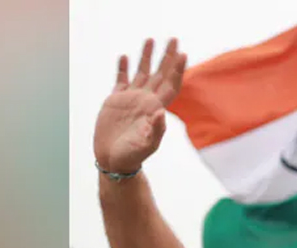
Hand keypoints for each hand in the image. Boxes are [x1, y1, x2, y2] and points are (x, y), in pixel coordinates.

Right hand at [93, 38, 187, 173]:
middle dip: (167, 56)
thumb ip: (155, 130)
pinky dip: (123, 67)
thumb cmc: (132, 156)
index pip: (171, 84)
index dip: (177, 70)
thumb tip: (161, 113)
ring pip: (142, 72)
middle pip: (160, 73)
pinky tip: (125, 56)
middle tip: (174, 39)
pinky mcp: (115, 101)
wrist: (113, 161)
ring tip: (151, 39)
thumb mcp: (146, 145)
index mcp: (156, 108)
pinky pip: (121, 79)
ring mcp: (131, 99)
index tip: (183, 53)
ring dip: (146, 56)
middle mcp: (146, 100)